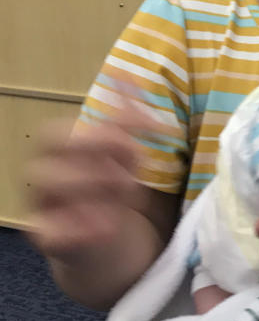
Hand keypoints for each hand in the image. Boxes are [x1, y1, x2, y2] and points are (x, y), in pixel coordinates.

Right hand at [26, 104, 162, 264]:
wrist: (114, 246)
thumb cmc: (115, 192)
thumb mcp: (124, 153)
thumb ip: (125, 117)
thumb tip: (126, 73)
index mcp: (60, 152)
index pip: (61, 129)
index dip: (108, 124)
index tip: (153, 129)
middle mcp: (46, 175)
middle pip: (51, 147)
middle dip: (99, 146)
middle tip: (135, 164)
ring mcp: (44, 208)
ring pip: (49, 183)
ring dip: (95, 181)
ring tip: (128, 192)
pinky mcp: (52, 241)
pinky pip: (49, 233)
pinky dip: (80, 227)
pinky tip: (110, 225)